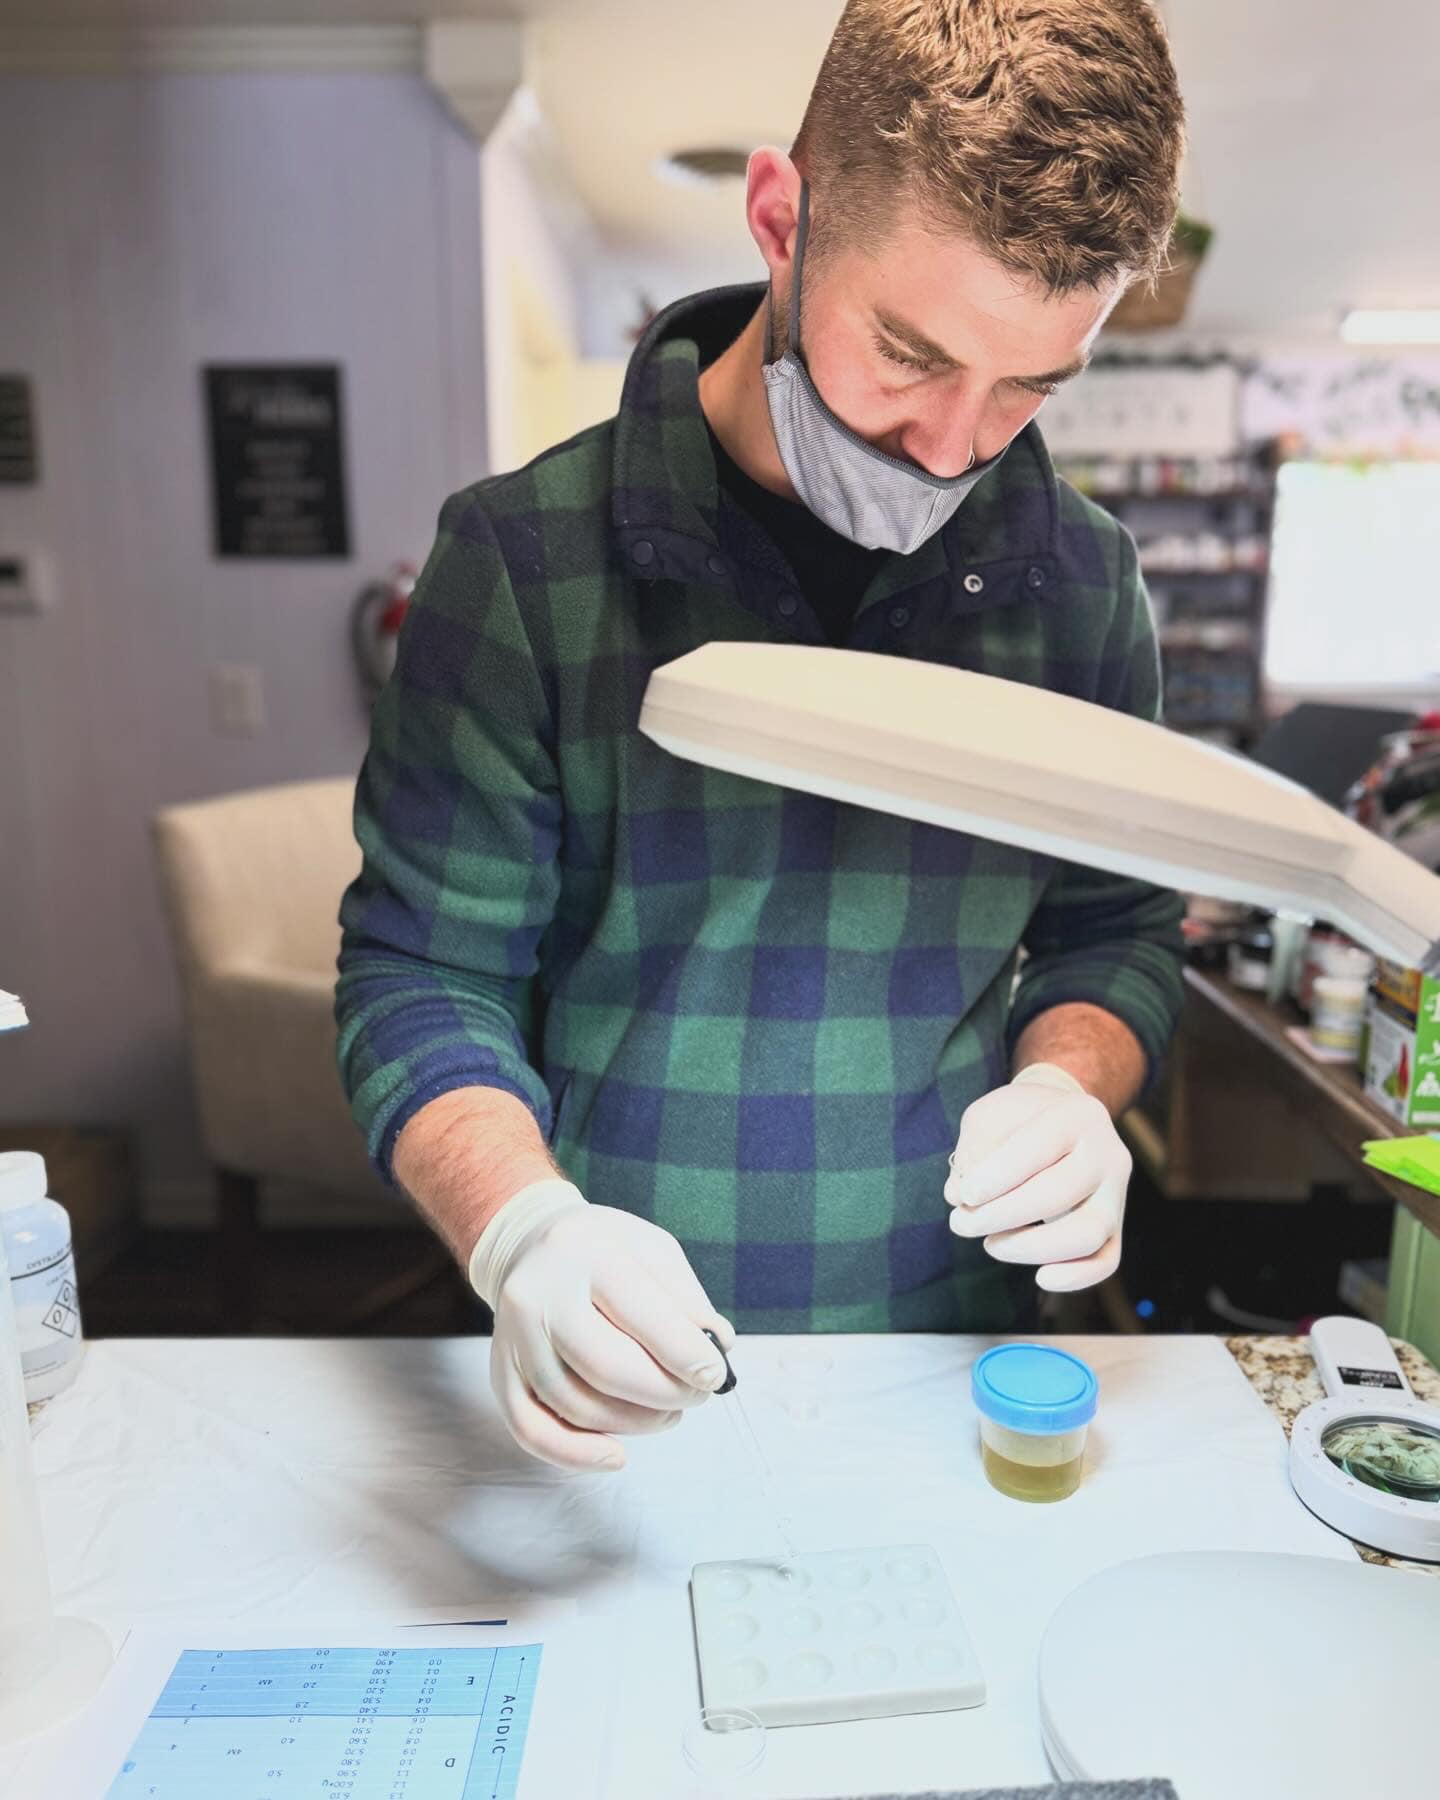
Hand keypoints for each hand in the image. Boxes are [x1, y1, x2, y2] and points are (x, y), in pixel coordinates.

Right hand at [468, 1180, 735, 1470]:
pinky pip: (531, 1430)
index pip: (641, 1314)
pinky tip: (615, 1455)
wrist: (530, 1242)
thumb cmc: (603, 1249)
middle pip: (606, 1367)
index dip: (685, 1354)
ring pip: (575, 1404)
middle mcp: (539, 1293)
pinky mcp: (500, 1370)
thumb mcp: (651, 1249)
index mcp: (585, 1252)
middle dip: (664, 1393)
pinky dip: (576, 1454)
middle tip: (697, 1395)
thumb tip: (716, 1348)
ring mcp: (513, 1335)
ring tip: (668, 1412)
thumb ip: (686, 1298)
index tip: (714, 1374)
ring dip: (634, 1424)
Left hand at [944, 1064, 1130, 1291]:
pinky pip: (1106, 1261)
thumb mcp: (989, 1116)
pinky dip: (1076, 1277)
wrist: (1059, 1117)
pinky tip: (1041, 1278)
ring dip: (1030, 1247)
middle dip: (1000, 1215)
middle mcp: (1106, 1152)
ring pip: (1087, 1234)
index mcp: (1076, 1114)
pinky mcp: (1115, 1225)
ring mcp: (1116, 1192)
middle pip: (1059, 1194)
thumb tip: (959, 1196)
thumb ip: (973, 1150)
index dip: (996, 1177)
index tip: (964, 1195)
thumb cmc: (1017, 1120)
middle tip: (960, 1222)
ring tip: (990, 1243)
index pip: (1037, 1148)